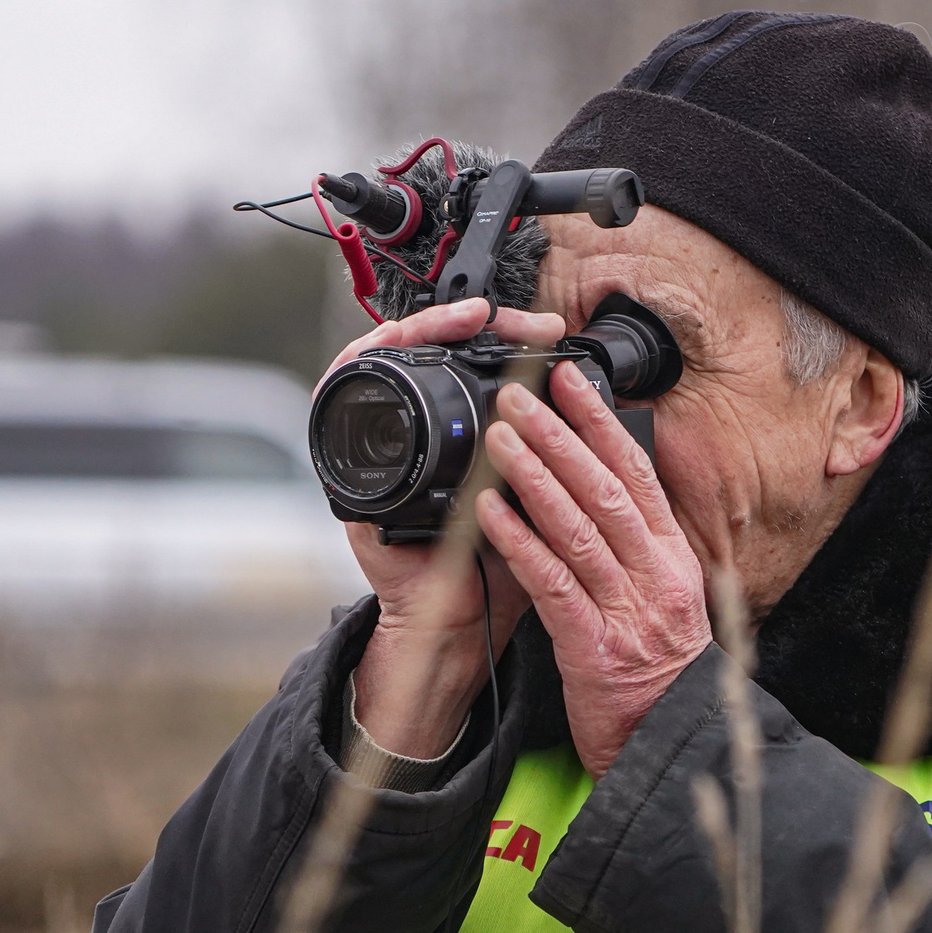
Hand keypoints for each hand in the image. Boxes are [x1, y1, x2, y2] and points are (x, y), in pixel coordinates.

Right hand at [335, 297, 566, 760]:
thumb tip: (588, 387)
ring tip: (455, 319)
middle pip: (421, 351)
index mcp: (458, 435)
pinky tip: (392, 347)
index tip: (542, 326)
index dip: (499, 334)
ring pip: (380, 363)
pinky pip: (343, 407)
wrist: (462, 620)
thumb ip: (549, 444)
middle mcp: (415, 435)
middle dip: (455, 321)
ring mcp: (377, 449)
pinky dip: (367, 369)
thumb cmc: (503, 559)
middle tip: (493, 312)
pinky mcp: (350, 470)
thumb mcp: (535, 489)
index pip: (467, 361)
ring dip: (416, 333)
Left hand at [477, 361, 709, 774]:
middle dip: (560, 434)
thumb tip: (604, 493)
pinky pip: (552, 583)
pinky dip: (519, 541)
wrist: (671, 748)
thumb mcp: (664, 603)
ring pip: (578, 527)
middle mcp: (655, 576)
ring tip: (499, 435)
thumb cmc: (660, 678)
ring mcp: (627, 610)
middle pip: (605, 489)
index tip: (573, 380)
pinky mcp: (592, 646)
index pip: (638, 475)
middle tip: (519, 393)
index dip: (603, 423)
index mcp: (673, 559)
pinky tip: (489, 512)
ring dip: (534, 475)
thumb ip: (639, 552)